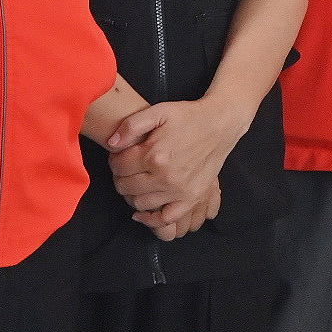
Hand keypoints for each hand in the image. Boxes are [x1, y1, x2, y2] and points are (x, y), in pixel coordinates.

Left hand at [107, 97, 244, 241]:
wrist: (219, 125)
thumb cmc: (187, 117)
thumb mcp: (158, 111)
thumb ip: (131, 126)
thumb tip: (111, 144)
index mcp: (154, 154)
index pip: (118, 166)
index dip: (114, 161)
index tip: (118, 156)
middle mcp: (165, 176)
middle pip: (126, 186)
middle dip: (119, 177)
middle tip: (124, 169)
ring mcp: (179, 190)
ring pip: (140, 203)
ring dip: (130, 195)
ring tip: (133, 183)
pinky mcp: (191, 198)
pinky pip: (166, 218)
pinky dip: (150, 220)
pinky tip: (141, 213)